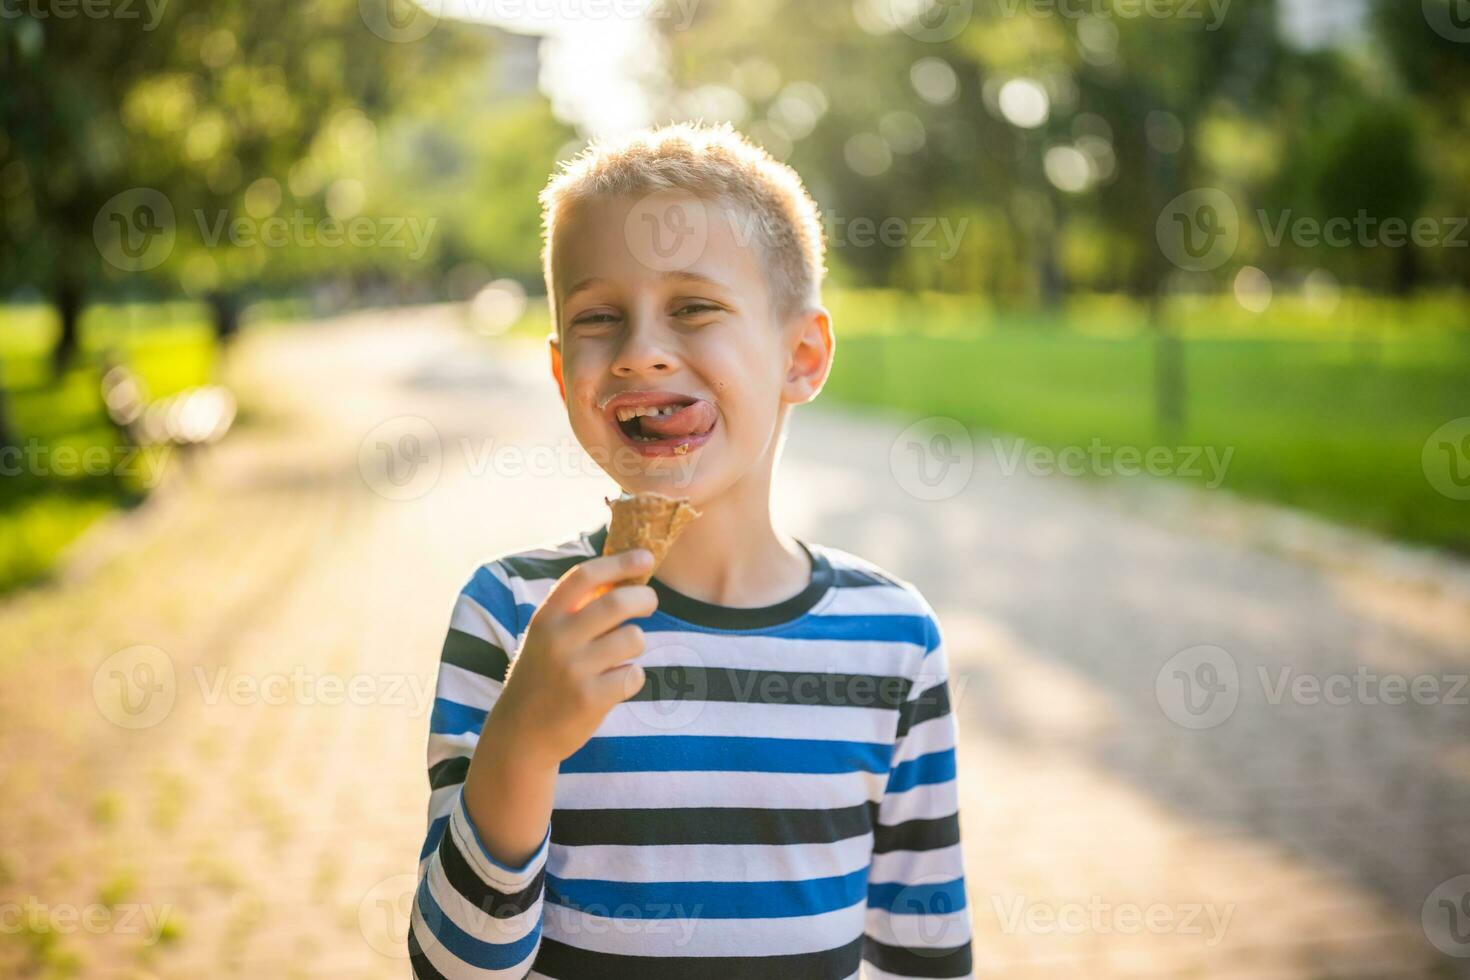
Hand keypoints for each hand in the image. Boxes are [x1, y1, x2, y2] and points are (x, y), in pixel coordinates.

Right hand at [490, 548, 657, 765]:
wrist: (520, 735)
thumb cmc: (542, 677)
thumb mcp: (546, 637)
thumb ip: (576, 610)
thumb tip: (625, 577)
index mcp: (546, 618)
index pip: (585, 575)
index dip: (620, 562)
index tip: (646, 557)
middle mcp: (557, 639)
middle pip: (618, 603)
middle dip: (645, 599)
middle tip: (649, 604)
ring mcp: (574, 670)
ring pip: (633, 639)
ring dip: (635, 645)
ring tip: (619, 657)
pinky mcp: (590, 699)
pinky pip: (635, 675)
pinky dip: (632, 678)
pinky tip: (614, 685)